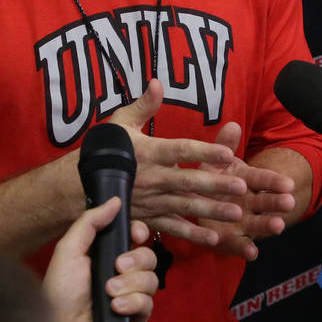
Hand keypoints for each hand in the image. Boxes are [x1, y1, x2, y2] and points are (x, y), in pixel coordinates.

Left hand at [42, 197, 156, 321]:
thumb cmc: (60, 292)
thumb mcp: (69, 249)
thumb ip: (90, 221)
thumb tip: (115, 201)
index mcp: (107, 253)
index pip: (136, 236)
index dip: (140, 232)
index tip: (136, 235)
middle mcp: (122, 273)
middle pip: (149, 255)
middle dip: (136, 260)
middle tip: (117, 267)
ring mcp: (130, 295)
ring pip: (152, 279)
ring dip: (130, 284)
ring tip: (109, 291)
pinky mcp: (135, 316)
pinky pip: (149, 304)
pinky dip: (133, 303)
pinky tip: (116, 307)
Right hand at [108, 79, 251, 246]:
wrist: (80, 184)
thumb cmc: (105, 149)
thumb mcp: (121, 122)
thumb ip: (143, 105)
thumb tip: (157, 82)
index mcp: (149, 152)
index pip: (180, 150)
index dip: (203, 152)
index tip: (226, 153)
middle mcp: (153, 178)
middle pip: (188, 181)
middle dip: (216, 184)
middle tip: (241, 186)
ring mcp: (152, 200)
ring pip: (186, 206)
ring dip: (212, 210)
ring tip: (237, 213)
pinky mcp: (150, 217)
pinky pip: (173, 227)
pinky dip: (192, 235)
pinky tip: (214, 239)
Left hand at [194, 124, 295, 260]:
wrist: (203, 197)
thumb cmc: (215, 174)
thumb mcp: (218, 159)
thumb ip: (224, 145)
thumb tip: (232, 126)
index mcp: (244, 179)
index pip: (261, 179)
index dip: (273, 181)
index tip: (288, 184)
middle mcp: (245, 201)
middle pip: (262, 202)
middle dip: (275, 203)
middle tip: (289, 203)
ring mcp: (239, 220)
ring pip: (255, 223)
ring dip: (266, 225)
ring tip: (278, 226)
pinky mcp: (228, 237)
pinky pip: (235, 244)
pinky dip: (243, 248)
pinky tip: (252, 254)